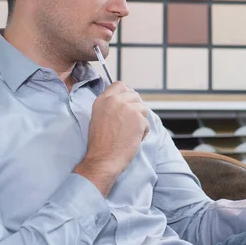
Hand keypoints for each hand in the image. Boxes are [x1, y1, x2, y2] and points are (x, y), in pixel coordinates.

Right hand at [74, 81, 148, 195]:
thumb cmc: (100, 143)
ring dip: (140, 120)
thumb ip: (110, 106)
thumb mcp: (98, 117)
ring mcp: (127, 108)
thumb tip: (125, 100)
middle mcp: (115, 100)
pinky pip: (147, 122)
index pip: (120, 85)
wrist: (103, 159)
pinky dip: (143, 132)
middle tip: (129, 123)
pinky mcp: (138, 119)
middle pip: (135, 95)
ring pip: (143, 108)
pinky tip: (132, 139)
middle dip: (135, 108)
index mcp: (103, 99)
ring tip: (129, 133)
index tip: (127, 104)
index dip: (126, 94)